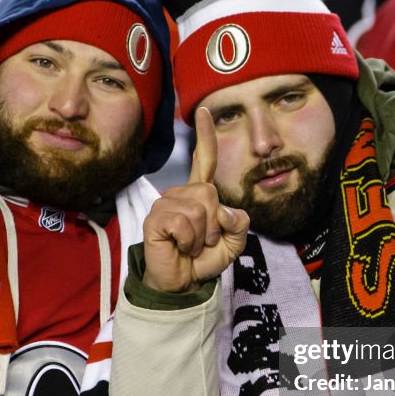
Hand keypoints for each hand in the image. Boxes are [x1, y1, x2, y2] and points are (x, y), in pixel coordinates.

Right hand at [142, 107, 249, 292]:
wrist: (183, 284)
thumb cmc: (203, 260)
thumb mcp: (233, 243)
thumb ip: (239, 224)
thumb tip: (224, 212)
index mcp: (200, 195)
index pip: (203, 160)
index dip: (205, 136)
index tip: (204, 111)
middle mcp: (181, 194)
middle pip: (209, 192)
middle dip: (214, 224)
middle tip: (202, 242)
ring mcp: (165, 204)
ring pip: (198, 209)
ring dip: (201, 236)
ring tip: (190, 246)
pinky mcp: (155, 218)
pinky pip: (183, 222)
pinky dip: (188, 241)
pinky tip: (179, 247)